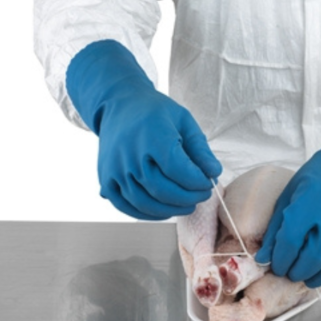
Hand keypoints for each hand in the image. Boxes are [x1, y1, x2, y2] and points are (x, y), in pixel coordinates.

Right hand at [97, 89, 220, 219]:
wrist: (120, 105)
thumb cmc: (155, 113)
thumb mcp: (184, 121)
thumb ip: (200, 149)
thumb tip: (214, 172)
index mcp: (152, 136)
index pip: (179, 170)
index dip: (197, 182)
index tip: (208, 182)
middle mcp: (130, 155)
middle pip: (162, 190)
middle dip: (188, 198)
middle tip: (202, 195)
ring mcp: (115, 170)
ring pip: (145, 203)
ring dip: (171, 209)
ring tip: (187, 204)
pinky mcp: (106, 180)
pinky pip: (127, 207)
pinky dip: (148, 214)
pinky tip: (165, 209)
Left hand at [256, 146, 320, 288]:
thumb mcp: (292, 193)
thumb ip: (276, 227)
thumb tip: (263, 259)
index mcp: (308, 205)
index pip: (289, 245)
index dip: (281, 261)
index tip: (279, 265)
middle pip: (312, 260)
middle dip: (298, 272)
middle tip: (294, 274)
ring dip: (320, 278)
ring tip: (311, 278)